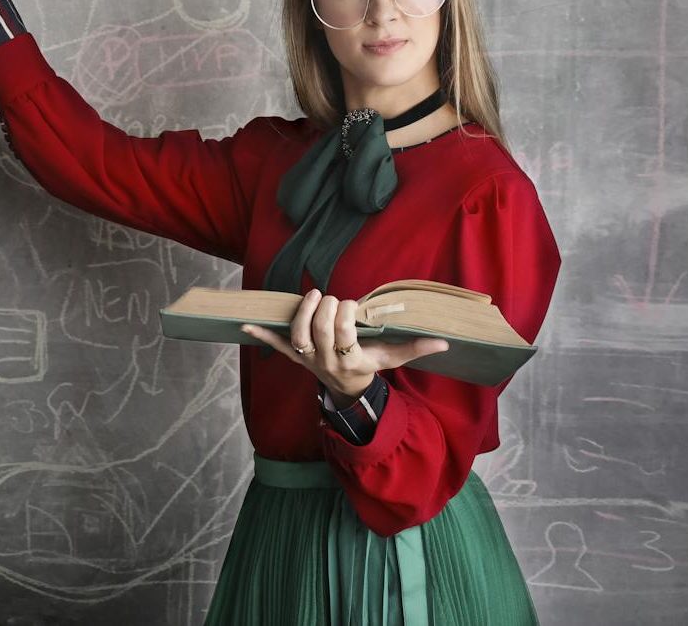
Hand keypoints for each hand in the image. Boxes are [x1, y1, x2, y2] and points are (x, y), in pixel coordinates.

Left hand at [240, 289, 449, 399]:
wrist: (346, 392)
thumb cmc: (370, 367)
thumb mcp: (392, 359)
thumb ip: (416, 348)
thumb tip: (443, 341)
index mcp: (350, 361)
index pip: (344, 334)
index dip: (346, 315)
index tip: (353, 305)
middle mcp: (326, 361)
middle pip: (319, 331)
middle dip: (326, 308)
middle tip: (335, 299)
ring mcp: (307, 359)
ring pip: (297, 335)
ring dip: (302, 312)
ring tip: (314, 295)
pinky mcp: (294, 356)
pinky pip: (275, 346)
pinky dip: (260, 335)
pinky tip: (245, 324)